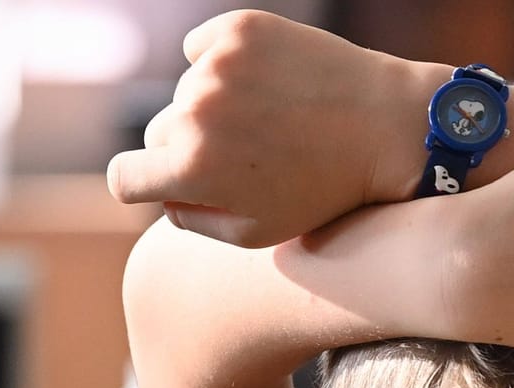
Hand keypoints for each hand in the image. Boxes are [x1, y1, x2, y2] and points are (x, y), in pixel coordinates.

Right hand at [107, 10, 423, 246]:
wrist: (389, 129)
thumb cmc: (328, 190)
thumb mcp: (260, 231)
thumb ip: (195, 220)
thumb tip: (161, 196)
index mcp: (193, 169)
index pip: (124, 177)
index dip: (143, 184)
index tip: (161, 182)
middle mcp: (196, 112)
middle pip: (159, 132)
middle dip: (191, 147)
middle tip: (248, 155)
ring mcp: (216, 66)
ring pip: (187, 91)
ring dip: (216, 105)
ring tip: (273, 121)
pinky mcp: (238, 30)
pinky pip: (203, 48)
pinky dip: (226, 64)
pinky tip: (269, 84)